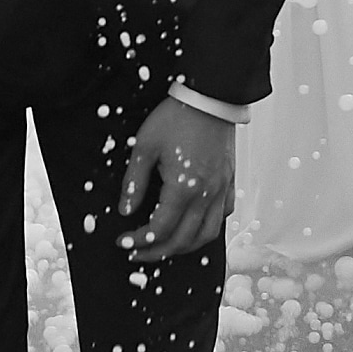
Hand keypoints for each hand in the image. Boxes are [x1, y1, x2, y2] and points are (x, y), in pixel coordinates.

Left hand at [115, 93, 236, 267]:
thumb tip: (125, 210)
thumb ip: (134, 182)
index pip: (160, 229)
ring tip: (164, 247)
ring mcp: (220, 190)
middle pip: (182, 240)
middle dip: (157, 252)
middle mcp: (205, 195)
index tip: (124, 241)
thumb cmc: (177, 118)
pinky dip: (207, 229)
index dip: (139, 241)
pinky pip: (222, 216)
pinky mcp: (229, 183)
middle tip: (137, 252)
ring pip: (206, 235)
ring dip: (184, 247)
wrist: (210, 98)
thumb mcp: (145, 146)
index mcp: (183, 188)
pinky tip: (193, 226)